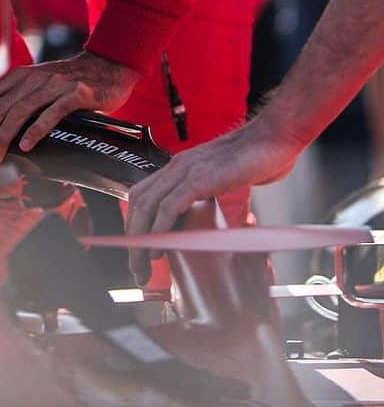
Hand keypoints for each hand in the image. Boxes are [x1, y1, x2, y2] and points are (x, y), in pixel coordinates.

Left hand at [0, 52, 137, 166]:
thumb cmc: (70, 83)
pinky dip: (36, 130)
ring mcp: (54, 85)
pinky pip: (51, 113)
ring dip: (3, 137)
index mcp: (19, 77)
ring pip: (19, 111)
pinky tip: (25, 146)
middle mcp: (32, 79)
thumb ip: (18, 99)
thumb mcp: (39, 85)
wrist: (108, 68)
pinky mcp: (76, 94)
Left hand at [124, 114, 303, 283]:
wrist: (273, 137)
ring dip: (141, 239)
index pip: (142, 194)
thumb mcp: (220, 177)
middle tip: (137, 269)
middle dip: (133, 238)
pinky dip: (160, 227)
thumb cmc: (253, 158)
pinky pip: (171, 205)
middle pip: (139, 203)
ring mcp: (186, 170)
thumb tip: (203, 218)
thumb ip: (206, 191)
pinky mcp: (201, 178)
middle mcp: (177, 166)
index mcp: (179, 166)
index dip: (134, 223)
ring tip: (144, 265)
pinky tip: (159, 247)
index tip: (137, 250)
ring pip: (149, 205)